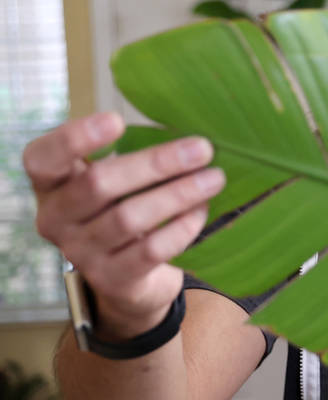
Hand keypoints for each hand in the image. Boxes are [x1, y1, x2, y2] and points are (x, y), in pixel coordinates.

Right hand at [24, 112, 223, 339]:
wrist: (125, 277)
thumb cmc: (121, 209)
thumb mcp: (113, 180)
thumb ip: (132, 155)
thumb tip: (189, 137)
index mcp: (51, 185)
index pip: (42, 158)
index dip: (74, 138)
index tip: (117, 120)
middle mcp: (55, 219)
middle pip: (97, 184)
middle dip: (156, 163)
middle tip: (203, 149)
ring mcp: (80, 253)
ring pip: (129, 218)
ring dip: (178, 194)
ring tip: (214, 179)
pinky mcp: (111, 279)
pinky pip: (150, 250)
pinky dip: (181, 227)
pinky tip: (202, 210)